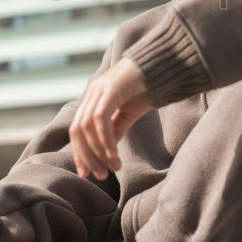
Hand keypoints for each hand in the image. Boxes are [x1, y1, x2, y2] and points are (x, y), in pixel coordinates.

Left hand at [70, 56, 153, 180]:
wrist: (164, 66)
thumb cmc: (147, 88)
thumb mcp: (128, 114)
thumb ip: (115, 130)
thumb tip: (105, 153)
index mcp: (93, 99)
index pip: (77, 130)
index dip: (79, 153)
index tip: (86, 174)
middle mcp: (92, 93)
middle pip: (77, 130)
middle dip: (87, 156)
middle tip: (101, 175)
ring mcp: (99, 89)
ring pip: (87, 127)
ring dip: (98, 152)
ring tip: (113, 168)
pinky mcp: (111, 88)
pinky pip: (101, 118)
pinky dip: (105, 140)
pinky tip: (115, 156)